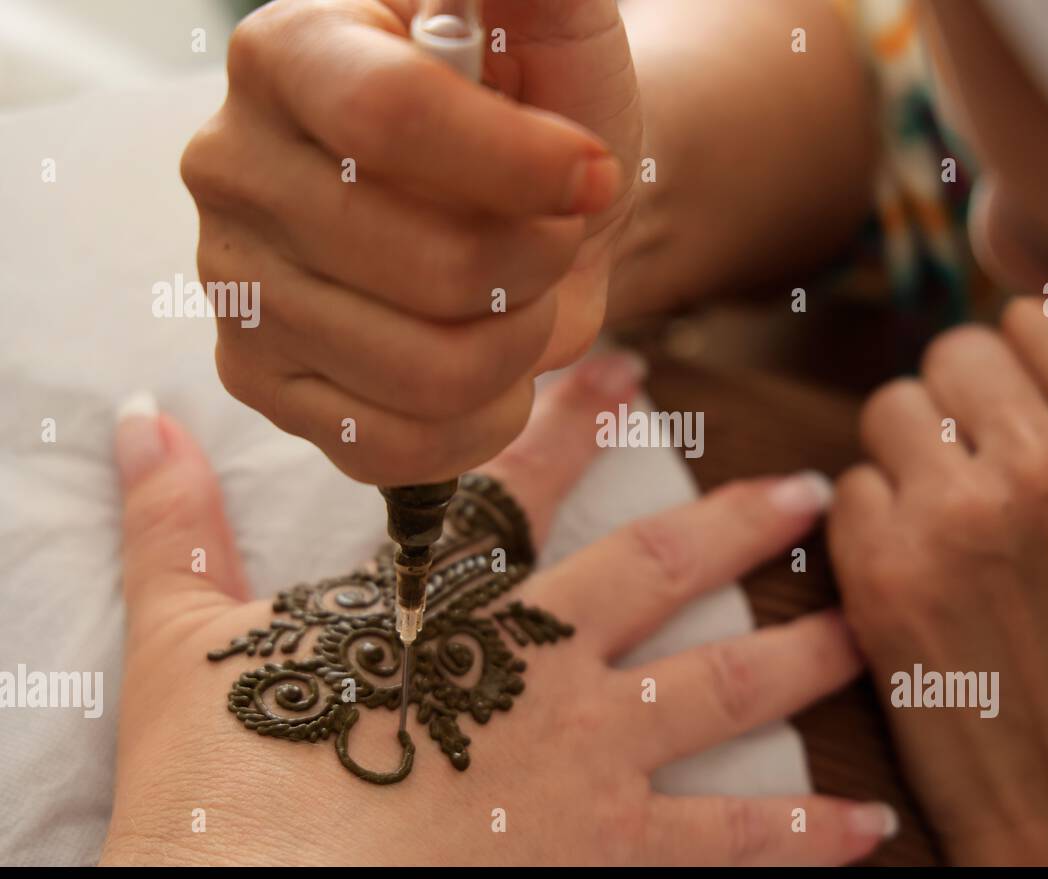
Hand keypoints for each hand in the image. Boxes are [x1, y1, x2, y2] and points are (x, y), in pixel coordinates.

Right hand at [103, 353, 893, 865]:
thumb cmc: (228, 796)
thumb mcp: (183, 656)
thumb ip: (176, 537)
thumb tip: (138, 428)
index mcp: (448, 614)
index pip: (513, 488)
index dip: (570, 422)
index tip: (626, 370)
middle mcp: (540, 673)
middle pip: (658, 572)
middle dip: (736, 525)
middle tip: (806, 490)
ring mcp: (590, 767)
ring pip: (719, 691)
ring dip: (799, 660)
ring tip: (861, 635)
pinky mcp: (611, 859)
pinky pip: (727, 844)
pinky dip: (801, 836)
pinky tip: (867, 825)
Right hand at [181, 0, 641, 485]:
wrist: (530, 211)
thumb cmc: (541, 114)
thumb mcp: (555, 23)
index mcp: (290, 54)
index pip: (389, 117)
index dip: (517, 165)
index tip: (591, 175)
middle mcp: (234, 168)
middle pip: (426, 264)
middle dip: (538, 263)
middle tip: (553, 238)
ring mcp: (238, 287)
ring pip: (426, 369)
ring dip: (518, 342)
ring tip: (520, 297)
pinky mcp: (263, 385)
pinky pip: (395, 445)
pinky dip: (482, 417)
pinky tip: (490, 366)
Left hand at [828, 300, 1047, 864]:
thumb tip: (1018, 329)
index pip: (1042, 316)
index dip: (1021, 357)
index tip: (1016, 396)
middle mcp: (1043, 462)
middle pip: (954, 350)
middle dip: (957, 402)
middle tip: (973, 464)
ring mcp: (954, 514)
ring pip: (891, 407)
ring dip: (906, 454)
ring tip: (941, 518)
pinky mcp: (879, 566)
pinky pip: (845, 485)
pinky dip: (868, 520)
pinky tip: (908, 568)